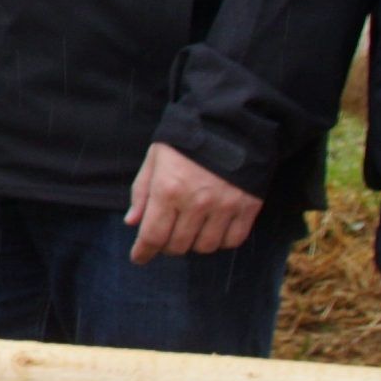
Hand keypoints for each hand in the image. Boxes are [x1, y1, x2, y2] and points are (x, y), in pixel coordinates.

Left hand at [126, 142, 263, 260]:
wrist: (231, 123)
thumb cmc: (186, 140)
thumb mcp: (155, 158)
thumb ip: (142, 192)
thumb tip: (132, 222)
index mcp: (168, 189)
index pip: (152, 235)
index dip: (143, 252)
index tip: (139, 258)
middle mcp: (195, 202)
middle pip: (178, 245)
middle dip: (166, 246)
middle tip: (165, 237)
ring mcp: (224, 206)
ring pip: (205, 247)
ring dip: (194, 244)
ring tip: (190, 230)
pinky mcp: (247, 207)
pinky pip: (232, 240)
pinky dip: (221, 241)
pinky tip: (214, 229)